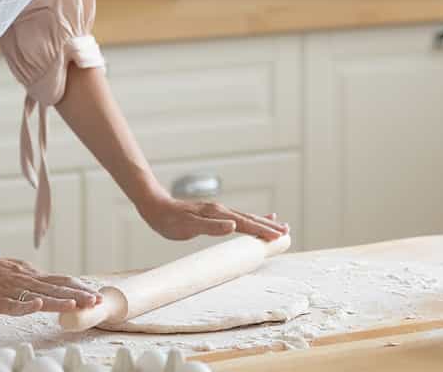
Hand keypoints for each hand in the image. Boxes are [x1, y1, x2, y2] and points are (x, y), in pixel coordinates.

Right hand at [0, 245, 101, 315]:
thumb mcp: (20, 271)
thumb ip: (37, 280)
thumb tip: (56, 286)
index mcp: (33, 276)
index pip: (62, 281)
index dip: (79, 288)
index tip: (97, 294)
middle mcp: (27, 280)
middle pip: (56, 288)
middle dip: (78, 295)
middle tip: (96, 300)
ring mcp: (13, 289)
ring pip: (39, 295)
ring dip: (59, 300)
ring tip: (76, 304)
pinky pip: (12, 303)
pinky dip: (26, 305)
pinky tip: (38, 305)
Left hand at [138, 196, 288, 242]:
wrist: (156, 206)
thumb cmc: (169, 220)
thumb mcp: (188, 226)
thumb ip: (211, 227)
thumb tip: (234, 226)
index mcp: (218, 214)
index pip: (245, 224)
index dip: (262, 230)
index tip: (279, 236)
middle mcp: (221, 211)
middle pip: (250, 219)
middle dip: (268, 226)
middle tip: (287, 232)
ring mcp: (219, 212)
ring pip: (246, 218)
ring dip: (263, 223)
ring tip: (279, 226)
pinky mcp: (214, 215)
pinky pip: (238, 217)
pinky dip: (251, 220)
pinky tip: (256, 220)